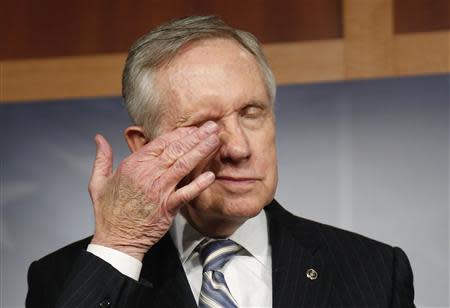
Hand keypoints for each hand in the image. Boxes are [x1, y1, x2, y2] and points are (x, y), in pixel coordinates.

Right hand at [88, 121, 219, 260]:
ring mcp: (159, 190)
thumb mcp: (98, 181)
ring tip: (215, 140)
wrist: (116, 240)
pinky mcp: (168, 207)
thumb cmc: (108, 212)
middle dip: (196, 136)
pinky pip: (186, 193)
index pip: (160, 143)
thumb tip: (98, 138)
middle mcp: (147, 174)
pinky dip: (198, 184)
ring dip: (201, 151)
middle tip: (212, 126)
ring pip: (183, 165)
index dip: (179, 134)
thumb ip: (102, 157)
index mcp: (133, 165)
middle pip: (176, 150)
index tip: (193, 127)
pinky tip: (210, 175)